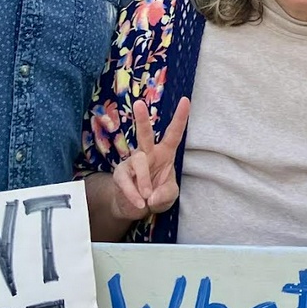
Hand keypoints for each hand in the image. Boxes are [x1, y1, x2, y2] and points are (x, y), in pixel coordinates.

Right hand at [108, 98, 190, 221]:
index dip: (180, 118)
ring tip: (147, 197)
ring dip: (144, 181)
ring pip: (138, 161)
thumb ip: (165, 194)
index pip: (173, 133)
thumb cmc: (156, 195)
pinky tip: (139, 203)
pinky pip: (125, 180)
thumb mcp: (169, 196)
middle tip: (138, 104)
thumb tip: (151, 195)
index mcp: (164, 153)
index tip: (186, 100)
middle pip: (145, 134)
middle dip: (141, 119)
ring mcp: (132, 162)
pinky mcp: (120, 174)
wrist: (135, 208)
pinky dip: (133, 194)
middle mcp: (148, 153)